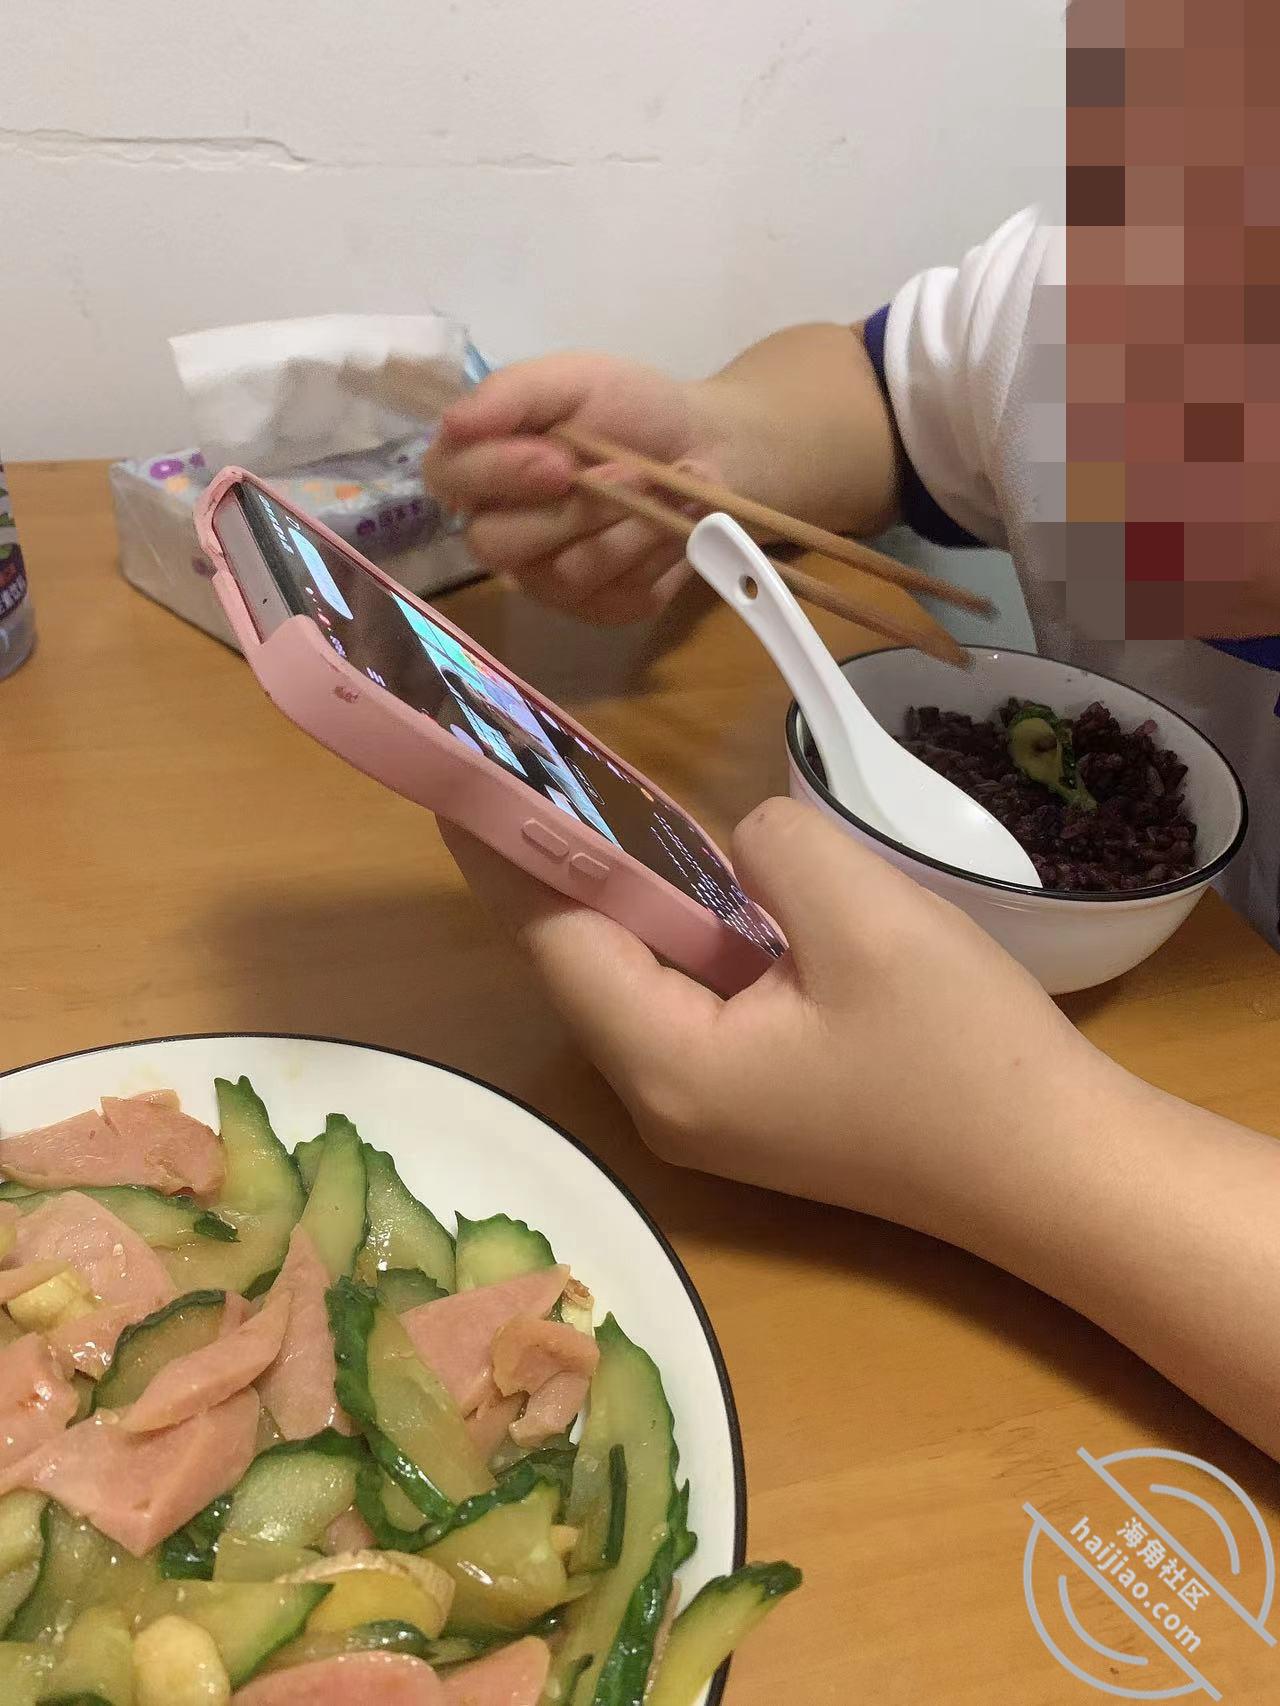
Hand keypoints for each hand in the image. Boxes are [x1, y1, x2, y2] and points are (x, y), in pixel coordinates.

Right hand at [424, 354, 733, 625]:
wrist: (709, 442)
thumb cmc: (631, 406)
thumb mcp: (572, 379)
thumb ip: (510, 394)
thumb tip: (452, 422)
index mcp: (481, 470)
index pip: (447, 480)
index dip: (498, 475)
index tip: (559, 461)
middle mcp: (502, 532)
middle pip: (497, 544)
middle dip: (573, 510)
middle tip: (633, 474)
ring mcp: (550, 580)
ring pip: (567, 573)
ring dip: (628, 525)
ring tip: (665, 485)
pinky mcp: (603, 608)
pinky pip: (618, 595)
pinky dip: (656, 551)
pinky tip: (675, 520)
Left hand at [441, 797, 1116, 1240]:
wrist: (1059, 1174)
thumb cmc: (966, 1054)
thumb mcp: (869, 920)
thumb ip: (772, 850)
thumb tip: (735, 845)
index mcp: (668, 1065)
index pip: (556, 938)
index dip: (508, 849)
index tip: (463, 770)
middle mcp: (663, 1099)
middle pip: (584, 961)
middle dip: (557, 862)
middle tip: (531, 756)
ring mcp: (707, 1108)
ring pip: (635, 978)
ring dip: (619, 892)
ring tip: (588, 795)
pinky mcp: (752, 1101)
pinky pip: (687, 997)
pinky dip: (677, 930)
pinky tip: (689, 874)